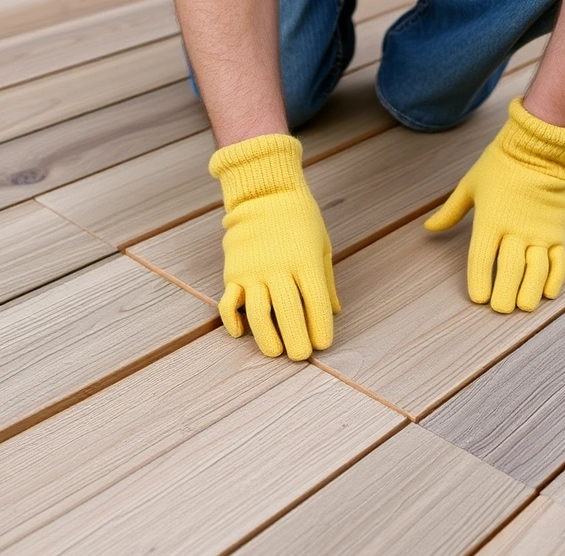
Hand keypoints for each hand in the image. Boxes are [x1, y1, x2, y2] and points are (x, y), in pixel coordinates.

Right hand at [210, 134, 339, 359]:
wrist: (264, 191)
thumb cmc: (299, 218)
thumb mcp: (322, 244)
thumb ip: (327, 280)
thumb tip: (335, 311)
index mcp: (306, 262)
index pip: (316, 303)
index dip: (321, 328)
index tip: (323, 345)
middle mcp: (279, 268)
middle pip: (289, 313)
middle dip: (296, 340)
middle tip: (299, 356)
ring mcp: (253, 271)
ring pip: (258, 313)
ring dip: (267, 337)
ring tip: (275, 351)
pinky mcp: (233, 272)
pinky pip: (229, 303)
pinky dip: (232, 321)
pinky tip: (242, 333)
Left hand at [425, 98, 564, 312]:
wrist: (539, 148)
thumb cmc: (500, 166)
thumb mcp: (469, 186)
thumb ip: (450, 212)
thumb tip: (429, 227)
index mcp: (490, 220)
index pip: (482, 259)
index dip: (479, 281)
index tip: (478, 299)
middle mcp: (515, 229)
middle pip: (510, 270)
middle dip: (505, 294)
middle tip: (501, 309)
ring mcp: (539, 232)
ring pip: (537, 270)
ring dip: (530, 292)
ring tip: (524, 307)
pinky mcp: (558, 231)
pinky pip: (559, 261)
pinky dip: (555, 279)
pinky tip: (548, 294)